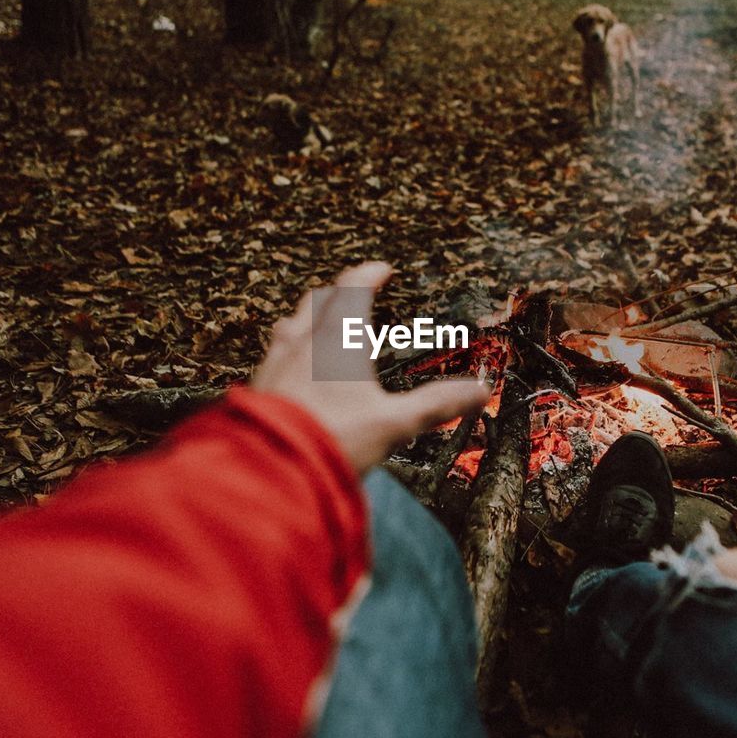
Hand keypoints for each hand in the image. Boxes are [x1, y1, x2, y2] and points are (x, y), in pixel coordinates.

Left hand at [251, 262, 488, 475]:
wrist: (270, 468)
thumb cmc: (333, 440)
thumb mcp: (394, 424)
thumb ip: (436, 405)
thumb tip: (479, 391)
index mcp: (338, 339)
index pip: (354, 290)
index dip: (369, 275)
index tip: (381, 269)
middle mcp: (302, 342)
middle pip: (318, 301)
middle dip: (338, 293)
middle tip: (353, 293)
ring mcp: (275, 363)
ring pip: (291, 325)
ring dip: (308, 318)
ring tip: (318, 324)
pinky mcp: (257, 387)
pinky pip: (274, 355)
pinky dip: (289, 349)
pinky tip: (291, 368)